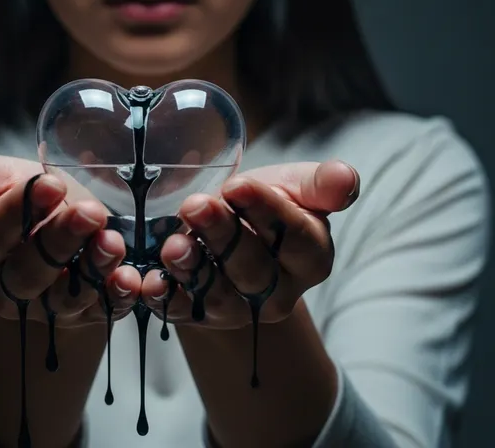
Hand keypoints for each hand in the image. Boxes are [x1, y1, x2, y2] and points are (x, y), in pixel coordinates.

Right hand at [0, 154, 141, 325]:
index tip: (49, 184)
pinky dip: (117, 297)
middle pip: (27, 273)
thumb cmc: (29, 195)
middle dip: (60, 241)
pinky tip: (131, 279)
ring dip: (92, 270)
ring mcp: (45, 306)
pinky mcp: (84, 314)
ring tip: (114, 242)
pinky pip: (101, 312)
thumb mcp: (2, 177)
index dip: (17, 211)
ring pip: (64, 297)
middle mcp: (5, 287)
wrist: (65, 219)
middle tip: (89, 212)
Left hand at [141, 161, 358, 327]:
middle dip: (222, 236)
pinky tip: (148, 281)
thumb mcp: (295, 185)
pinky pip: (181, 313)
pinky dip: (164, 299)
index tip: (237, 185)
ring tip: (173, 245)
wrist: (232, 224)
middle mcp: (278, 292)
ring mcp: (238, 308)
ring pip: (217, 295)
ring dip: (193, 270)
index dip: (266, 211)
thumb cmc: (267, 202)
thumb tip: (346, 178)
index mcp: (310, 257)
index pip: (293, 236)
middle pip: (252, 268)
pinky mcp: (199, 315)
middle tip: (196, 206)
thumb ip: (320, 184)